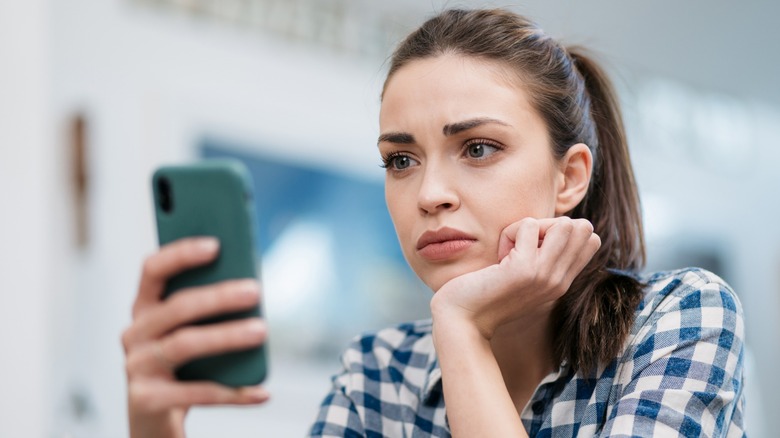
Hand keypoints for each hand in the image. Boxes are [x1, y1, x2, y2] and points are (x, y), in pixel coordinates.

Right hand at [121, 237, 269, 437]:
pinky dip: (233, 392)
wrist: (156, 422)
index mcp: (145, 309)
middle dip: (218, 296)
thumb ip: (210, 308)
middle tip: (255, 291)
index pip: (153, 270)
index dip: (181, 254)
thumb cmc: (183, 368)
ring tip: (261, 330)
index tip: (215, 245)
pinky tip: (261, 391)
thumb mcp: (192, 332)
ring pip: (184, 344)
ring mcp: (137, 368)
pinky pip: (197, 393)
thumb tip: (249, 287)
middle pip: (177, 307)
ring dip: (226, 336)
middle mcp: (135, 334)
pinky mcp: (146, 401)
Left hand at [430, 217, 600, 338]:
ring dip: (532, 226)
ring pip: (565, 224)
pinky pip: (528, 224)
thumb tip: (554, 226)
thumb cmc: (486, 293)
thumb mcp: (524, 277)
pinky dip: (509, 231)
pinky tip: (498, 257)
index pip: (591, 240)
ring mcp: (545, 275)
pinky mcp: (525, 269)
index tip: (534, 247)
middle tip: (523, 244)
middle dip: (550, 224)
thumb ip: (542, 259)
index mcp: (562, 283)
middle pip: (583, 228)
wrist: (463, 320)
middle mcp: (559, 281)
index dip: (563, 231)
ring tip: (513, 248)